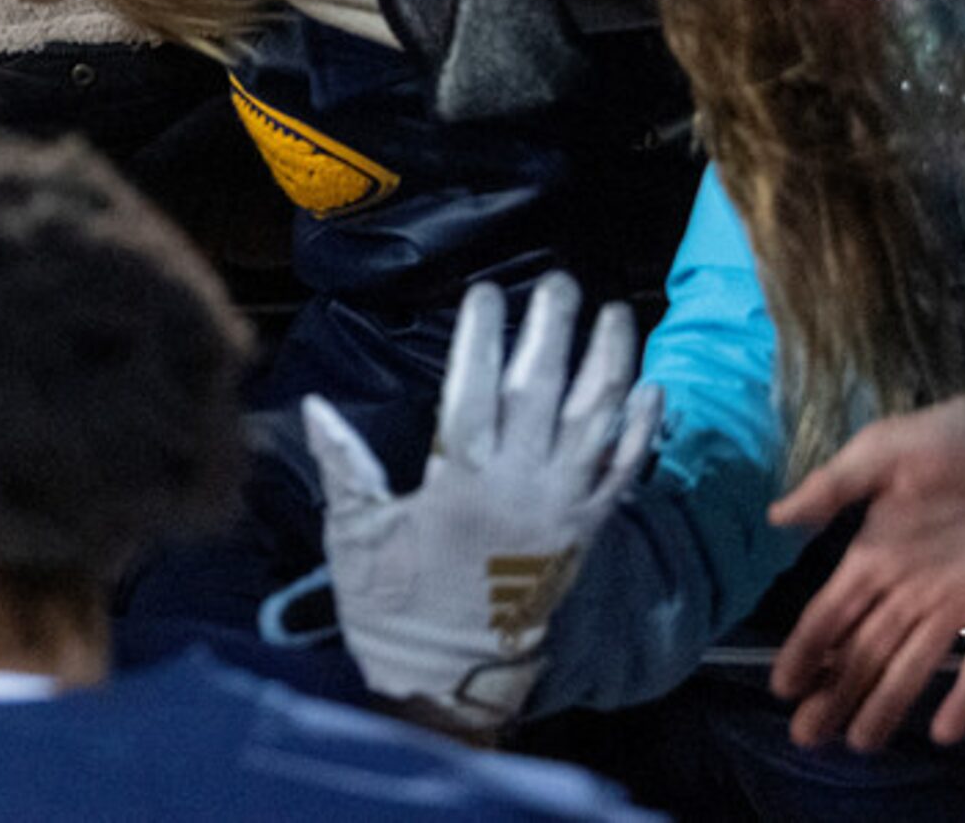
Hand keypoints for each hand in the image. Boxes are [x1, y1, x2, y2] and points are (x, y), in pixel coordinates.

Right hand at [305, 275, 661, 727]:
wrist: (456, 682)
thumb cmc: (395, 606)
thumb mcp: (356, 534)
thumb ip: (345, 465)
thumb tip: (315, 405)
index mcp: (459, 480)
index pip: (474, 387)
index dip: (481, 335)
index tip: (487, 293)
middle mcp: (521, 484)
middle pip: (543, 390)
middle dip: (552, 330)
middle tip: (559, 282)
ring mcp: (564, 508)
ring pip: (597, 421)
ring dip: (611, 363)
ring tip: (617, 315)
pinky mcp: (590, 534)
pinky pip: (625, 473)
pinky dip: (641, 430)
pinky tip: (649, 391)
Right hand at [769, 392, 964, 750]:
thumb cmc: (952, 441)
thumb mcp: (882, 453)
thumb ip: (832, 487)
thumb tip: (777, 519)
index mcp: (875, 555)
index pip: (831, 613)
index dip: (805, 649)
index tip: (780, 685)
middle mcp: (909, 591)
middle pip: (863, 651)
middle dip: (834, 693)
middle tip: (806, 735)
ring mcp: (956, 606)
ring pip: (911, 667)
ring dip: (885, 705)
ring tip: (859, 744)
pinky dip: (964, 700)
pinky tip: (944, 731)